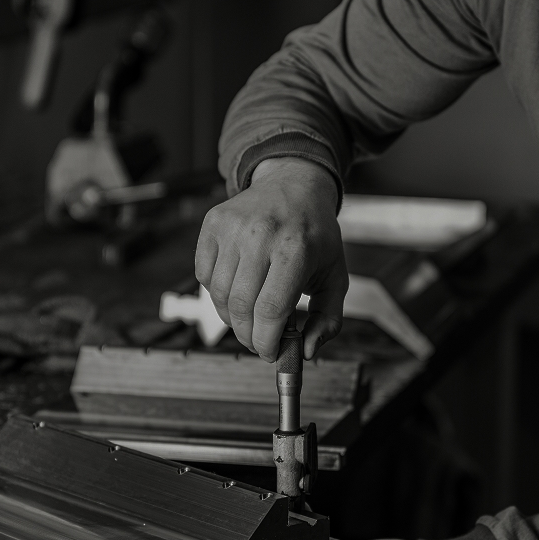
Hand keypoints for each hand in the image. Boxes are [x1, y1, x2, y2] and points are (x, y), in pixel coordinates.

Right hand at [195, 157, 348, 360]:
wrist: (294, 186)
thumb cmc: (315, 237)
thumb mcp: (335, 276)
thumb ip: (328, 319)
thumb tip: (305, 350)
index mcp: (297, 249)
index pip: (271, 310)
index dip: (267, 341)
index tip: (270, 353)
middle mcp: (261, 235)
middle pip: (242, 307)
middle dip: (247, 336)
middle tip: (257, 342)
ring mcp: (233, 227)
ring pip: (218, 295)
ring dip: (231, 318)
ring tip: (248, 317)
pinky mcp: (214, 223)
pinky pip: (203, 275)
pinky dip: (216, 293)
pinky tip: (236, 288)